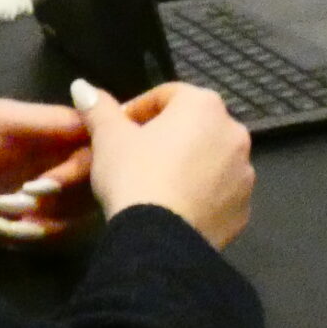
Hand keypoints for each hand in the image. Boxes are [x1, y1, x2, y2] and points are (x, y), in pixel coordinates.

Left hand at [0, 99, 90, 248]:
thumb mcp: (0, 120)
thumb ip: (51, 120)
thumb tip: (100, 118)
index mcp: (52, 135)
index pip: (98, 145)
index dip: (95, 159)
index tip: (69, 172)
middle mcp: (55, 166)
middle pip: (95, 184)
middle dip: (66, 193)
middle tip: (31, 193)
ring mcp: (42, 201)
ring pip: (79, 215)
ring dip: (51, 218)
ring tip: (11, 213)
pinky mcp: (26, 231)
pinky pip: (55, 239)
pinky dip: (36, 237)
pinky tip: (4, 230)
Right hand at [73, 78, 254, 249]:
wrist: (159, 240)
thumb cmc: (134, 176)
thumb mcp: (108, 139)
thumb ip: (98, 108)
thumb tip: (82, 87)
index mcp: (204, 105)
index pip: (167, 95)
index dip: (136, 111)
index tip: (114, 131)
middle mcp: (234, 132)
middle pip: (193, 127)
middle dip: (165, 138)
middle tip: (134, 158)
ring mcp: (244, 172)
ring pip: (209, 160)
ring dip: (186, 166)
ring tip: (155, 186)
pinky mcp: (243, 208)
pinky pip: (219, 193)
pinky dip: (201, 196)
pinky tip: (175, 208)